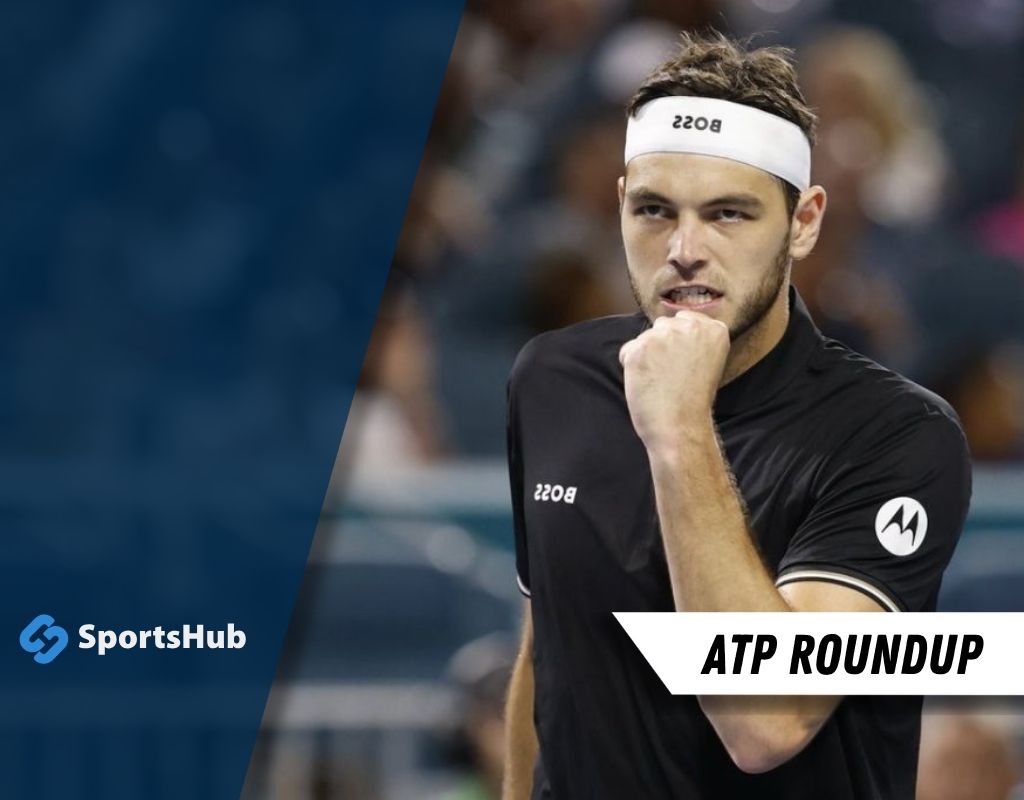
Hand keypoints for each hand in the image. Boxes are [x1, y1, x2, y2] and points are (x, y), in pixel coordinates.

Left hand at [619, 311, 729, 453]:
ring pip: (644, 337)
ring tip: (660, 380)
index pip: (684, 320)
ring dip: (646, 355)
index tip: (684, 363)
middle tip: (671, 373)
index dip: (679, 343)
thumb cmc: (693, 400)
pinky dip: (631, 367)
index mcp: (715, 329)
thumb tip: (669, 326)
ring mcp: (663, 335)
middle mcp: (690, 326)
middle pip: (663, 325)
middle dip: (662, 344)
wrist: (681, 426)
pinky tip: (646, 382)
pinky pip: (627, 352)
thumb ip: (694, 339)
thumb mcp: (708, 360)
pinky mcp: (640, 347)